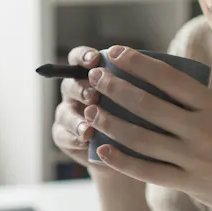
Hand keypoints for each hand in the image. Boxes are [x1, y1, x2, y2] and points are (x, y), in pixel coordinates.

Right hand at [50, 46, 138, 185]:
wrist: (130, 153)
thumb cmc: (139, 120)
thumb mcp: (141, 102)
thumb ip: (136, 87)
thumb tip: (148, 72)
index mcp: (91, 76)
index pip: (80, 58)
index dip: (84, 57)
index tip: (95, 60)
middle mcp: (76, 93)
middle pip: (69, 84)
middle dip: (80, 89)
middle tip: (93, 96)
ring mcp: (68, 115)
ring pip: (64, 112)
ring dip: (75, 119)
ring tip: (88, 129)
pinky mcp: (65, 137)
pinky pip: (63, 136)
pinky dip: (74, 138)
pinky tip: (86, 141)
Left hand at [85, 45, 211, 210]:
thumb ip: (196, 104)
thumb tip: (154, 84)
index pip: (169, 78)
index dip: (138, 63)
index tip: (115, 52)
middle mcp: (203, 130)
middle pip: (148, 105)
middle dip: (115, 88)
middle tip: (94, 78)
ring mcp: (195, 158)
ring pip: (141, 137)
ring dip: (110, 121)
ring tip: (91, 109)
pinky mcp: (189, 183)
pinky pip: (147, 170)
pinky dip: (121, 159)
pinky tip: (102, 149)